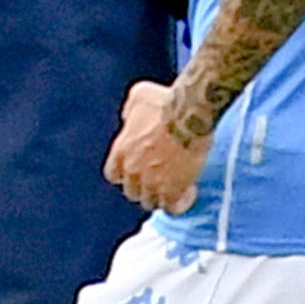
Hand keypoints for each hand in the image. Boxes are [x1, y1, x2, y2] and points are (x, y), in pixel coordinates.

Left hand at [105, 79, 207, 212]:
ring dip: (162, 197)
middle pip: (132, 191)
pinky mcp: (173, 189)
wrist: (188, 115)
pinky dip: (180, 203)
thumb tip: (129, 117)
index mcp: (122, 151)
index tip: (138, 170)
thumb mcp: (139, 96)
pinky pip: (172, 207)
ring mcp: (152, 181)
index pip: (113, 174)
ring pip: (151, 202)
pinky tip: (190, 191)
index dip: (126, 175)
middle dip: (144, 188)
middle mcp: (133, 170)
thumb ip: (130, 110)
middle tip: (160, 180)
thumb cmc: (165, 101)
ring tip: (176, 189)